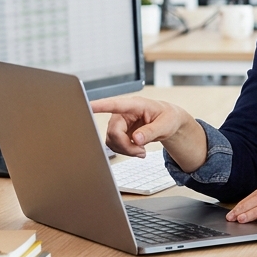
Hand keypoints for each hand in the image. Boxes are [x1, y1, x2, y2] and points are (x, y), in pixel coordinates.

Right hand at [90, 95, 204, 172]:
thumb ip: (151, 132)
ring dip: (126, 150)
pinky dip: (125, 151)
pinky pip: (114, 145)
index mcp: (135, 105)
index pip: (115, 104)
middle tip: (141, 152)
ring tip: (141, 151)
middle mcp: (123, 112)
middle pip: (113, 132)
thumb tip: (136, 139)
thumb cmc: (168, 118)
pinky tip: (137, 150)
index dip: (100, 106)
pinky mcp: (119, 132)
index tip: (88, 105)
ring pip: (112, 141)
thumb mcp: (165, 125)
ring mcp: (119, 122)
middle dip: (126, 146)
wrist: (169, 122)